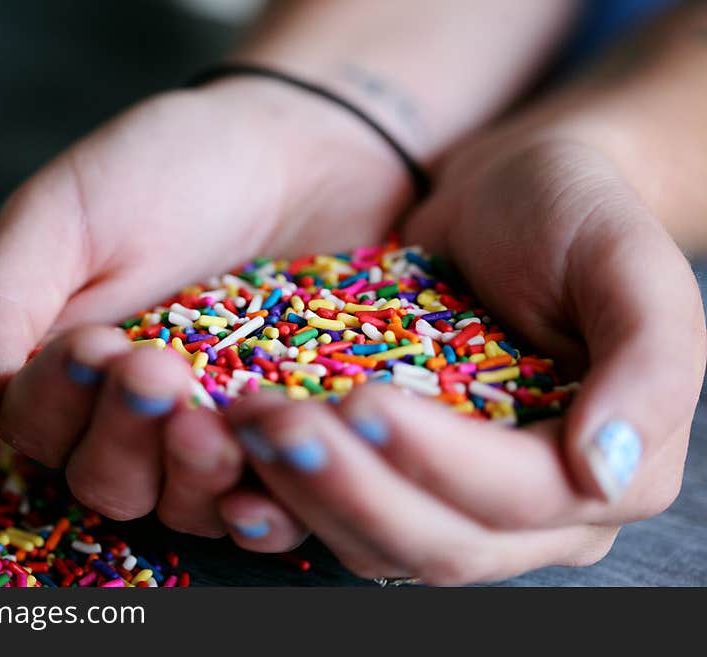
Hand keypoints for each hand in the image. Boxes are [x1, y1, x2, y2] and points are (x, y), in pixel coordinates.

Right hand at [0, 78, 411, 533]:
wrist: (285, 151)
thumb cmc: (164, 170)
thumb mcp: (63, 218)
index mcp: (63, 368)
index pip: (36, 426)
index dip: (55, 401)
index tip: (94, 344)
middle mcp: (130, 413)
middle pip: (106, 480)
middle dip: (122, 435)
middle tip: (156, 371)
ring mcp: (208, 429)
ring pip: (178, 502)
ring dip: (188, 475)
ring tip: (216, 423)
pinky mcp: (274, 433)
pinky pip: (263, 491)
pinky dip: (260, 501)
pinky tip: (268, 480)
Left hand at [214, 134, 705, 582]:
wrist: (504, 195)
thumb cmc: (574, 215)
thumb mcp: (629, 264)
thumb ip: (650, 365)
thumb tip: (606, 470)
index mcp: (612, 470)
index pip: (518, 499)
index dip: (438, 462)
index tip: (362, 399)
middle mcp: (536, 511)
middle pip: (438, 543)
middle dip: (350, 488)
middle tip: (273, 423)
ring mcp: (457, 500)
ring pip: (378, 544)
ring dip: (304, 493)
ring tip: (244, 424)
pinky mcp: (396, 475)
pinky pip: (339, 511)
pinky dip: (289, 491)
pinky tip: (240, 449)